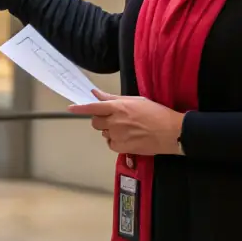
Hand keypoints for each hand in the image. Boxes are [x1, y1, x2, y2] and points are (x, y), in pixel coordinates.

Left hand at [69, 87, 183, 155]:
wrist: (171, 132)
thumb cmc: (156, 113)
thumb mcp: (135, 100)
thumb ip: (113, 98)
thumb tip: (96, 93)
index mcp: (118, 107)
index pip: (93, 107)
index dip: (80, 108)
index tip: (71, 108)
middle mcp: (114, 121)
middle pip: (95, 122)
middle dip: (101, 120)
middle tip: (115, 119)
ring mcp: (117, 135)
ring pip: (104, 133)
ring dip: (110, 130)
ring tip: (127, 129)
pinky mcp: (121, 147)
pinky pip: (110, 143)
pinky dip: (115, 141)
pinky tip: (128, 138)